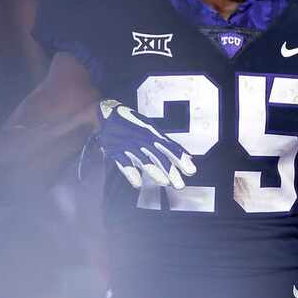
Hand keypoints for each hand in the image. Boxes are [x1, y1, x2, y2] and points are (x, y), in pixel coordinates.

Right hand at [79, 99, 195, 189]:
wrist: (106, 113)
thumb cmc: (131, 122)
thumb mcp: (149, 127)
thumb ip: (165, 142)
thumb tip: (185, 154)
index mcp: (152, 132)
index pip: (169, 147)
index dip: (180, 159)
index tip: (191, 170)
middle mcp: (142, 139)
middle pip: (159, 156)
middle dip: (171, 171)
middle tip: (180, 185)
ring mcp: (129, 145)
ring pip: (144, 160)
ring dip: (155, 172)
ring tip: (165, 183)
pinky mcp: (115, 151)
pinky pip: (124, 163)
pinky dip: (131, 173)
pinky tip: (138, 184)